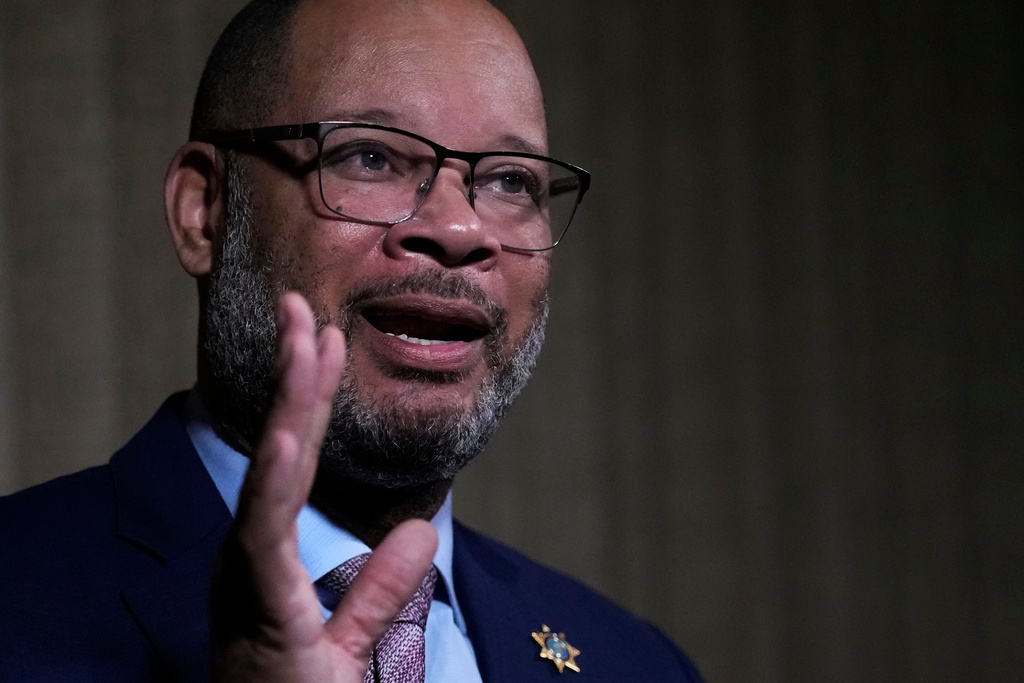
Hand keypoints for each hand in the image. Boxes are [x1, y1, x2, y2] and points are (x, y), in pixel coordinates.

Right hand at [209, 292, 438, 681]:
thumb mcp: (350, 644)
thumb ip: (381, 589)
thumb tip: (424, 529)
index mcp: (266, 557)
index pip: (292, 462)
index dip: (306, 401)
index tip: (322, 338)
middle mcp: (249, 557)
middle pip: (277, 452)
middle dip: (291, 376)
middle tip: (301, 305)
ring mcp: (247, 579)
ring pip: (271, 477)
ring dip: (287, 406)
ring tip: (301, 340)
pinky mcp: (259, 610)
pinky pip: (266, 539)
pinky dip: (275, 485)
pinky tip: (288, 438)